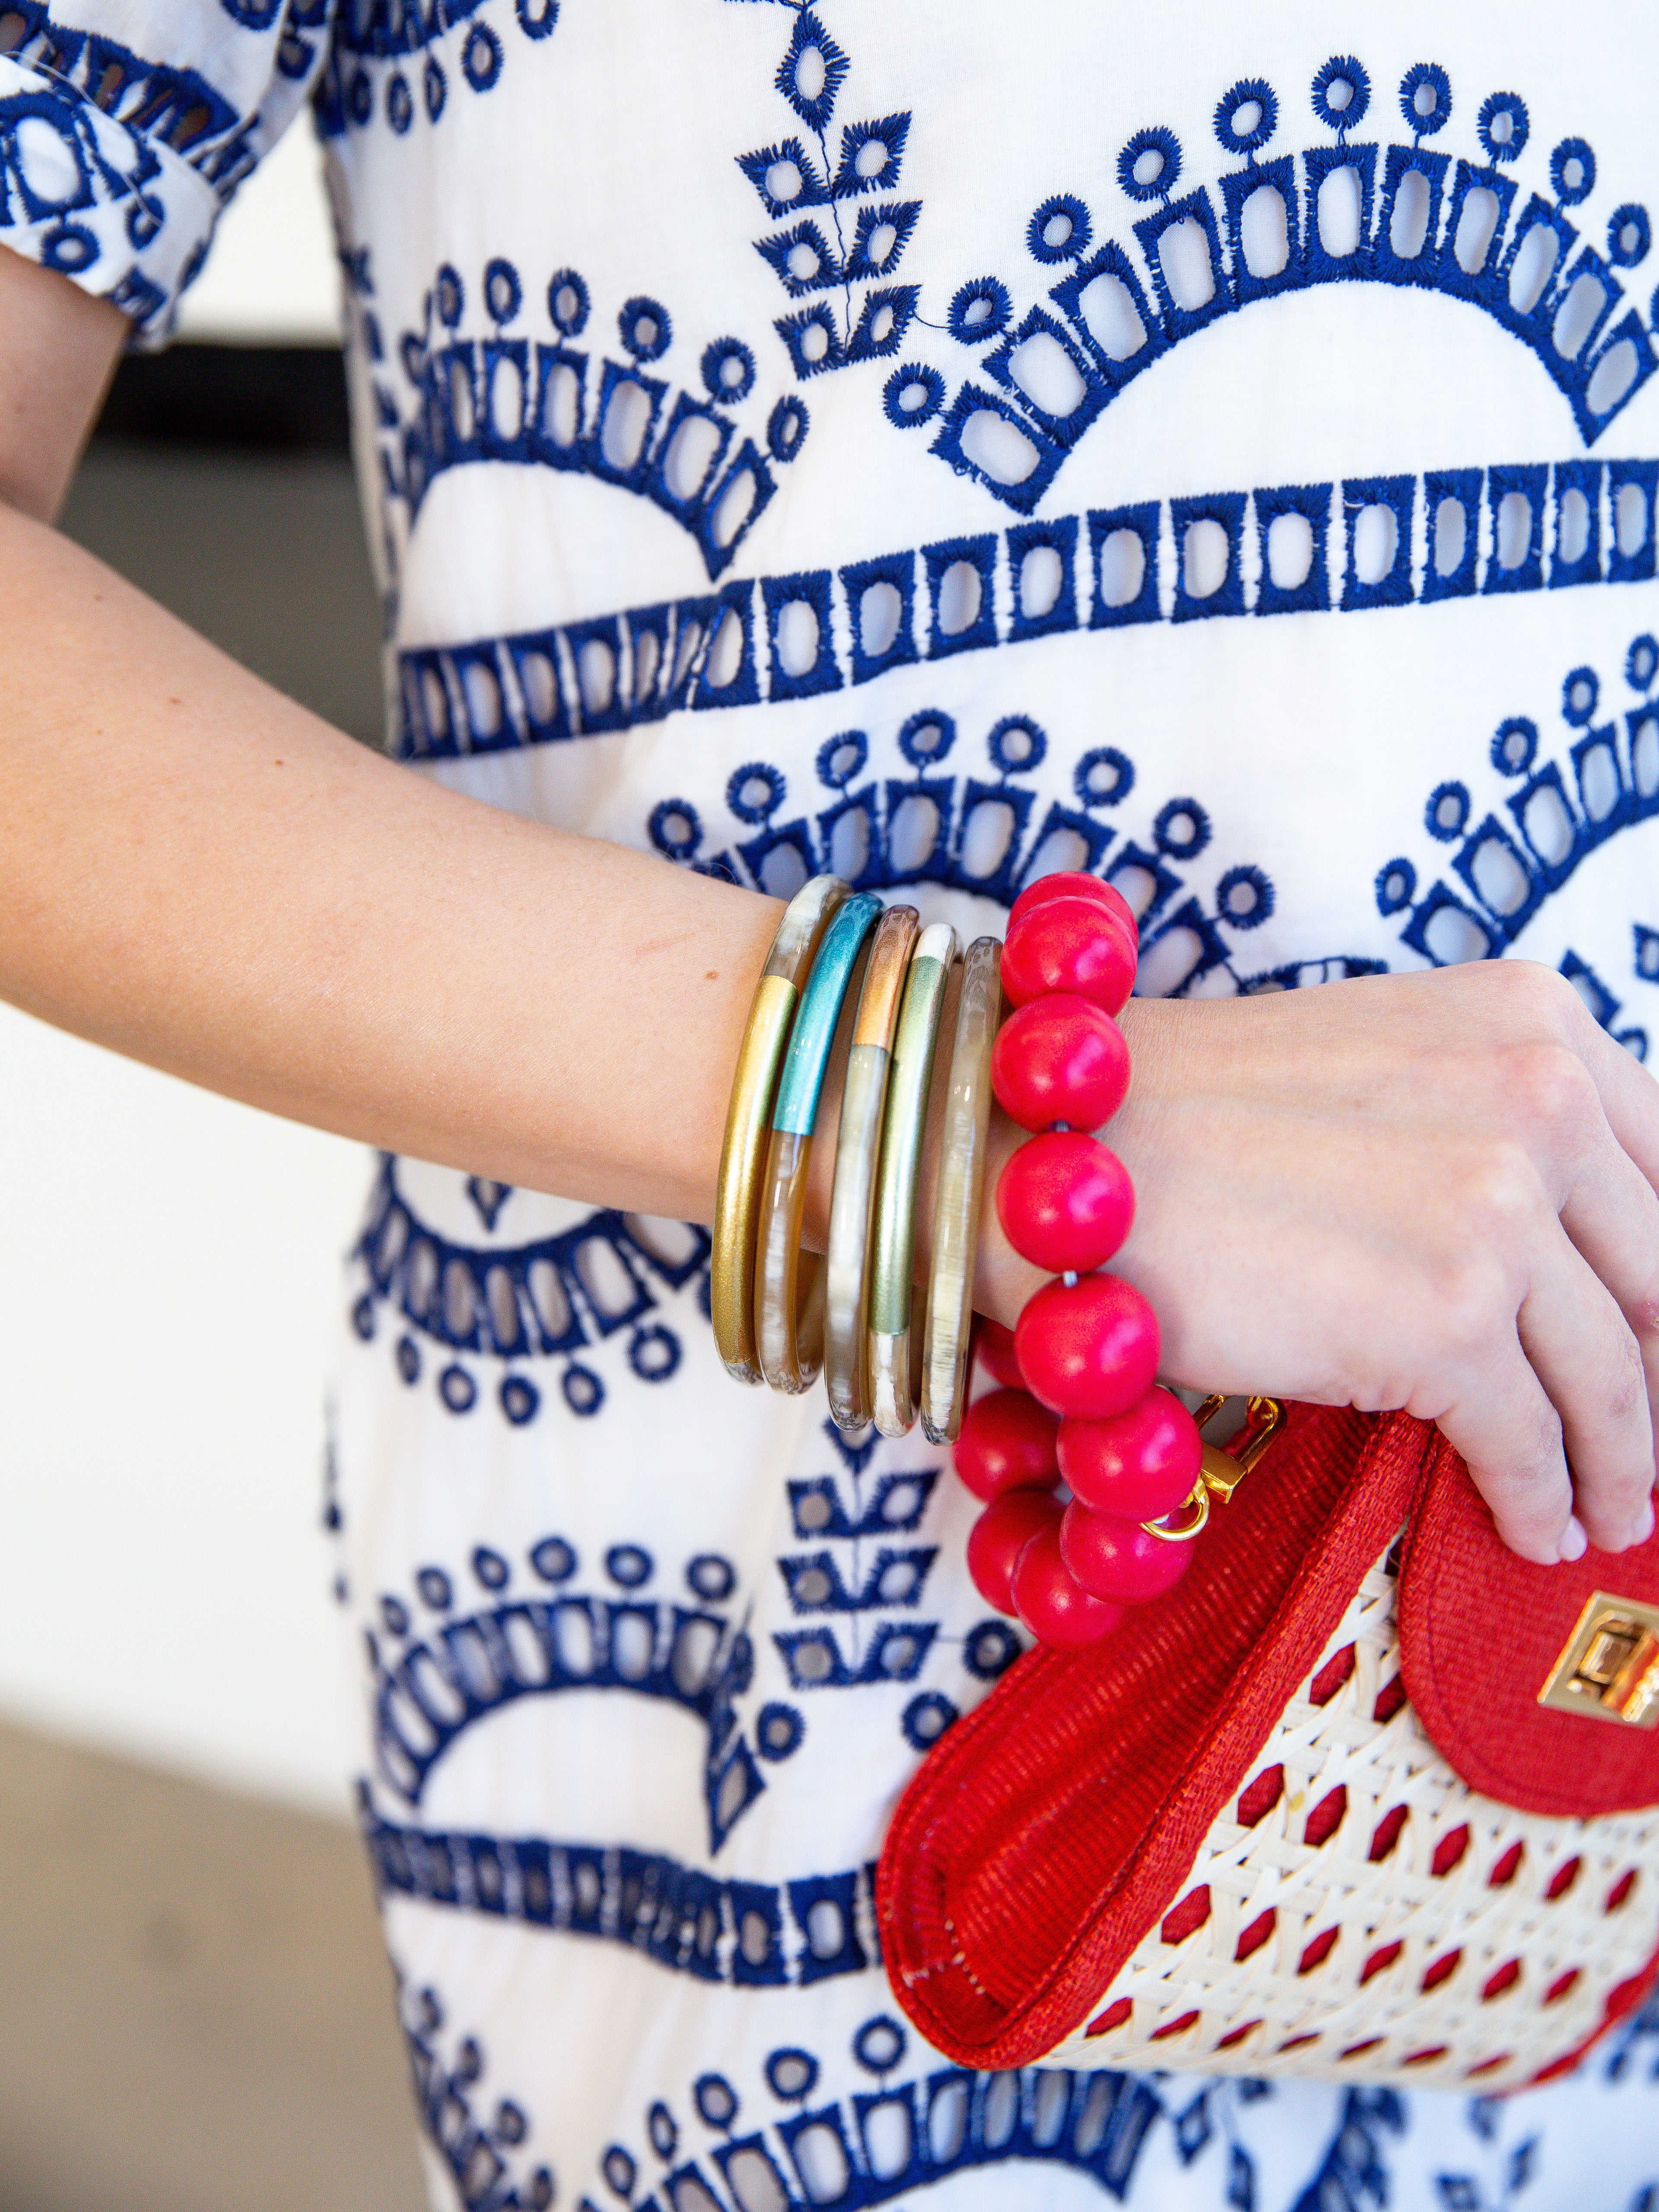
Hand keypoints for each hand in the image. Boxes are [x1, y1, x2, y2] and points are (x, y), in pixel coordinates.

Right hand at [977, 961, 1658, 1566]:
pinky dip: (1540, 1497)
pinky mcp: (1446, 1319)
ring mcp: (1497, 1206)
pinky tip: (1534, 1523)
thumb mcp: (1383, 1065)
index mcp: (1530, 1018)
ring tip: (1606, 1509)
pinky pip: (1529, 1440)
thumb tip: (1583, 1260)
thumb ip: (1492, 1127)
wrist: (1052, 1156)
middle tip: (1646, 1448)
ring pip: (1609, 1375)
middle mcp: (1537, 1095)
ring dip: (1617, 1463)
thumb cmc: (1190, 1116)